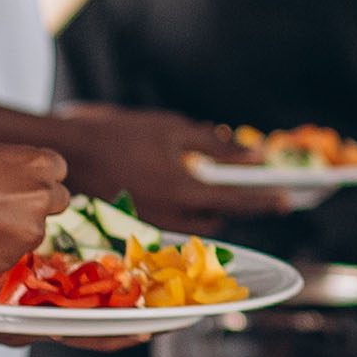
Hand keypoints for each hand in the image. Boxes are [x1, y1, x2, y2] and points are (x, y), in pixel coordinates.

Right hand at [0, 124, 70, 272]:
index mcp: (37, 163)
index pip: (58, 167)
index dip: (36, 169)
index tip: (18, 173)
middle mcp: (39, 200)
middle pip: (57, 199)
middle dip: (36, 197)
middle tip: (2, 196)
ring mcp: (24, 235)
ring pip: (33, 229)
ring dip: (16, 223)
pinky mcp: (4, 261)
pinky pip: (10, 252)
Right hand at [48, 104, 273, 228]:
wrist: (67, 152)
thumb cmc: (120, 134)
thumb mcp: (174, 130)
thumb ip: (217, 145)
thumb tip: (253, 154)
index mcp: (184, 191)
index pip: (238, 201)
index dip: (265, 200)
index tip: (289, 199)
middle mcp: (171, 217)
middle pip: (218, 218)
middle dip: (234, 203)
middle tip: (247, 184)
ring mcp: (154, 226)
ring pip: (195, 223)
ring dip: (208, 206)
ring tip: (208, 181)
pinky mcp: (138, 227)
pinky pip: (173, 222)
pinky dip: (184, 207)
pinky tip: (177, 185)